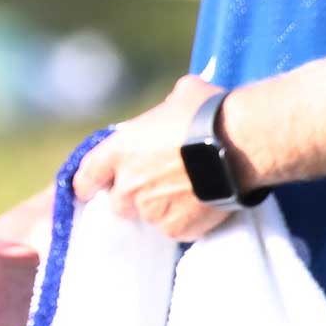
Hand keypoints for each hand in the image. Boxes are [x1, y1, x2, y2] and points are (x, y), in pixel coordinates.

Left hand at [72, 75, 230, 240]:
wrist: (238, 145)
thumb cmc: (208, 113)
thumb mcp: (180, 96)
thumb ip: (165, 110)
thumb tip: (173, 109)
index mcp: (119, 151)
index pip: (86, 176)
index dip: (88, 183)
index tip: (90, 188)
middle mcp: (128, 184)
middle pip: (117, 202)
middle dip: (132, 196)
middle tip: (155, 185)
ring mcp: (151, 211)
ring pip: (149, 217)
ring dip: (160, 208)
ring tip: (186, 192)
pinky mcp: (176, 229)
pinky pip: (175, 228)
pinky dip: (184, 220)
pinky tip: (201, 203)